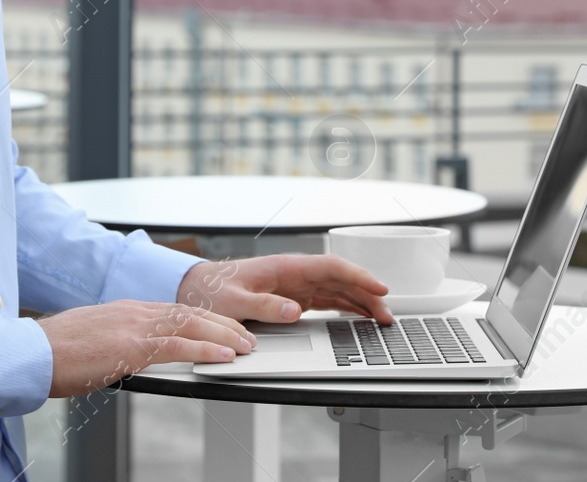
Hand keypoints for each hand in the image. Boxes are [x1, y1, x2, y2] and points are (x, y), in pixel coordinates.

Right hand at [34, 299, 254, 397]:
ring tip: (245, 346)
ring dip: (223, 335)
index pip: (175, 310)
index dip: (204, 319)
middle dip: (222, 324)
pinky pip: (177, 346)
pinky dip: (205, 350)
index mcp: (126, 310)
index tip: (223, 328)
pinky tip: (224, 357)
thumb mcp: (94, 341)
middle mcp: (133, 312)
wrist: (30, 353)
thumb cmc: (55, 353)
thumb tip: (125, 354)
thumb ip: (116, 343)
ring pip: (190, 324)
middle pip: (189, 313)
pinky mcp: (130, 346)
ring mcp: (133, 326)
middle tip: (246, 336)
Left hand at [176, 254, 393, 325]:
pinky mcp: (294, 298)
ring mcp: (296, 285)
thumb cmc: (214, 291)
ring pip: (337, 290)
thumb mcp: (234, 301)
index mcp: (285, 267)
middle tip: (387, 315)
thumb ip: (263, 305)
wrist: (198, 289)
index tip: (379, 288)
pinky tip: (359, 318)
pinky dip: (345, 309)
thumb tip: (295, 311)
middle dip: (367, 294)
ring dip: (360, 303)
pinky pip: (326, 301)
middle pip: (341, 280)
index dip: (358, 276)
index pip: (330, 267)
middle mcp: (295, 273)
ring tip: (381, 320)